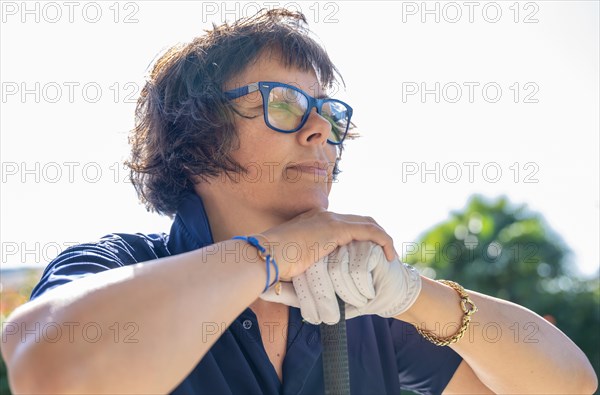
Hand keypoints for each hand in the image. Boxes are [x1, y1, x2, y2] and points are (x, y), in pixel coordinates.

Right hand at [260, 209, 397, 280]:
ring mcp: (329, 220)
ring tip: (390, 256)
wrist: (265, 256)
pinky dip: (382, 240)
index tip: (367, 254)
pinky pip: (369, 231)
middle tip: (384, 254)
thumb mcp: (291, 263)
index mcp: (312, 222)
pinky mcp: (336, 228)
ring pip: (367, 223)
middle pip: (358, 220)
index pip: (343, 224)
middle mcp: (323, 216)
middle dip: (374, 235)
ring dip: (382, 238)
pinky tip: (389, 255)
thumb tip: (304, 281)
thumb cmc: (271, 264)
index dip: (358, 237)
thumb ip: (303, 265)